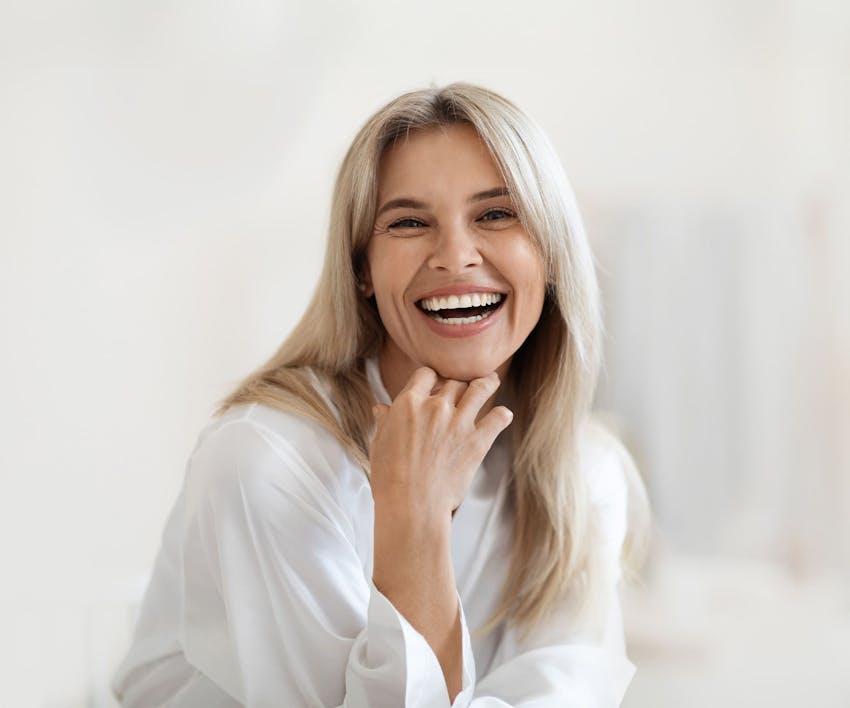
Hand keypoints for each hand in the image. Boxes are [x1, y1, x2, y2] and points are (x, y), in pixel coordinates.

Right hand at [369, 366, 512, 522]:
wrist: (411, 505)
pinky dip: (502, 415)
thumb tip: (381, 408)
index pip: (425, 374)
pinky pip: (498, 418)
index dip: (431, 377)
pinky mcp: (477, 441)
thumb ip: (385, 422)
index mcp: (409, 404)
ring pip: (480, 389)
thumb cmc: (390, 478)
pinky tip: (502, 415)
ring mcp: (459, 423)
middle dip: (458, 383)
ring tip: (491, 381)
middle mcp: (436, 407)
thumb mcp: (379, 444)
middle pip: (454, 381)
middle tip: (463, 387)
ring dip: (487, 383)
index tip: (435, 382)